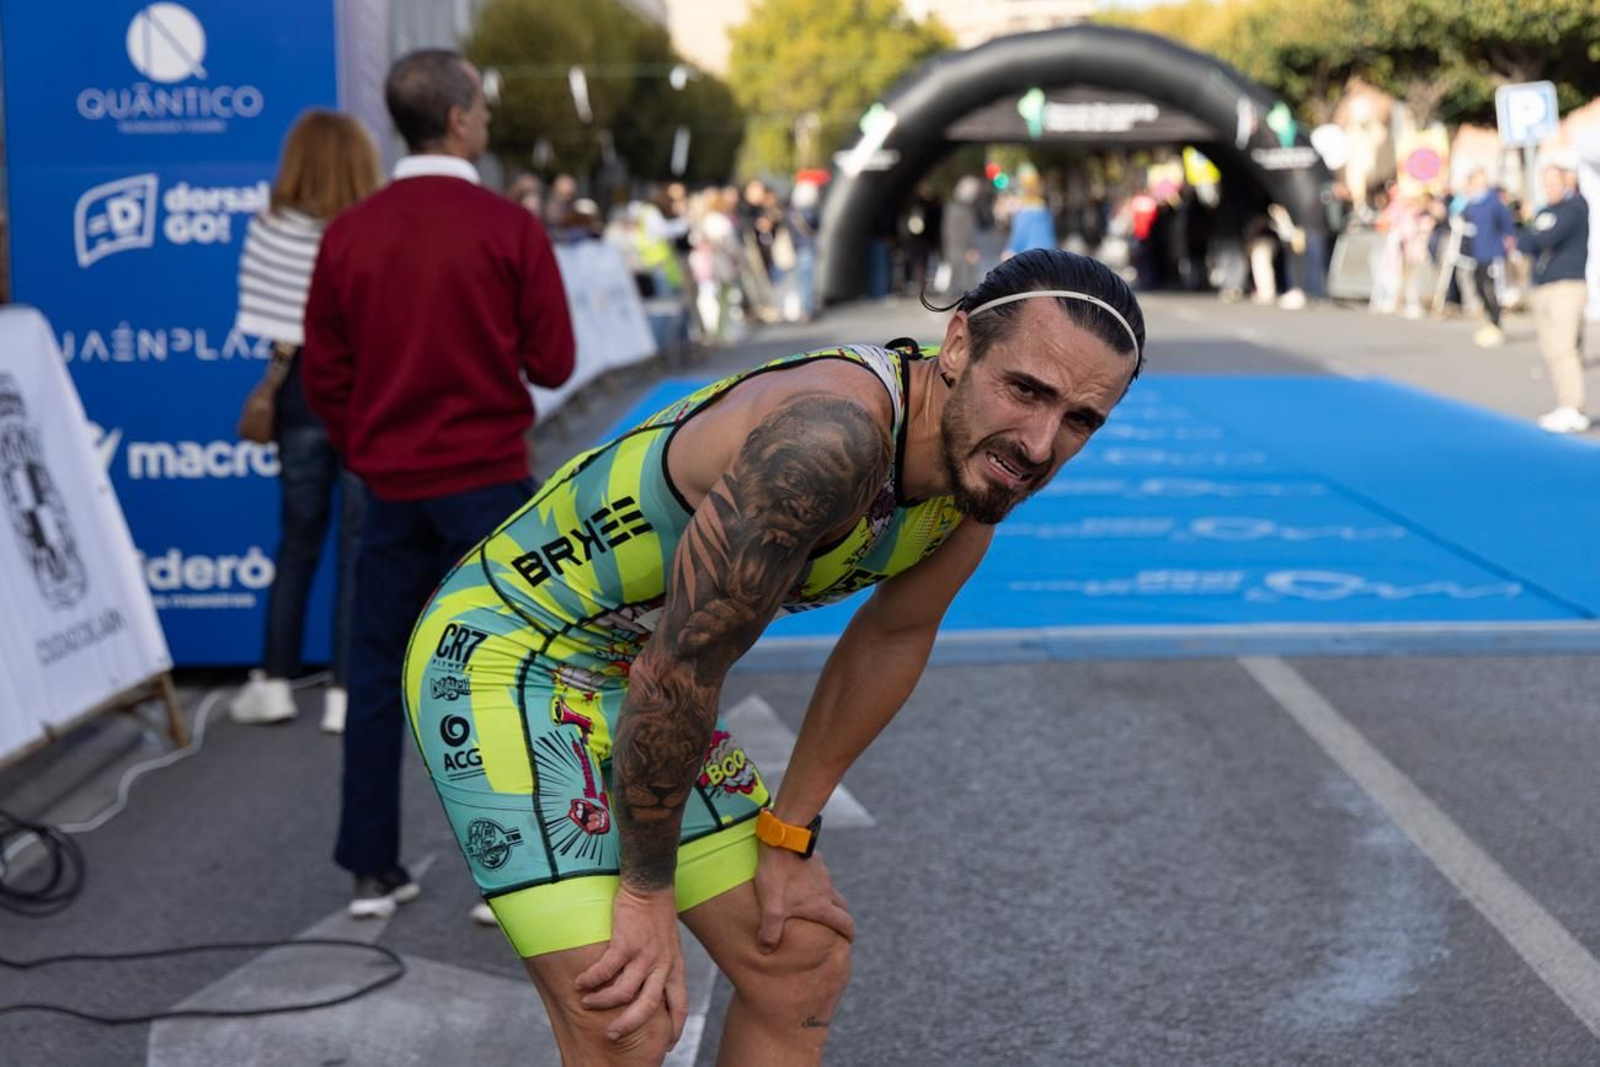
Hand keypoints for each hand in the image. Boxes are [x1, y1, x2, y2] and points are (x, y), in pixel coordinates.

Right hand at [574, 884, 687, 1044]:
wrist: (651, 885)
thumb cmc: (657, 914)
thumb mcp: (669, 945)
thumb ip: (662, 965)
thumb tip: (649, 985)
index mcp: (675, 967)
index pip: (680, 1005)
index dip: (675, 1027)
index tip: (667, 1044)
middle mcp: (662, 964)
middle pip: (649, 1007)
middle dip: (629, 1025)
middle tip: (612, 1035)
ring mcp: (645, 954)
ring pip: (623, 992)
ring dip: (602, 1002)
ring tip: (587, 1003)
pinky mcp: (626, 942)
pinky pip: (606, 970)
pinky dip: (591, 980)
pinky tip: (580, 982)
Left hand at [754, 843, 855, 953]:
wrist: (782, 841)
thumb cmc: (778, 876)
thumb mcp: (771, 908)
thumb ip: (770, 931)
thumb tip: (766, 949)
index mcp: (821, 905)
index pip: (844, 923)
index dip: (849, 934)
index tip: (849, 940)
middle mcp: (827, 890)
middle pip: (841, 906)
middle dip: (840, 916)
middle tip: (835, 924)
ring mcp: (822, 874)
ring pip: (830, 889)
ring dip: (827, 898)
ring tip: (814, 903)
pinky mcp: (815, 860)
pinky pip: (819, 874)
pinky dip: (816, 881)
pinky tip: (802, 880)